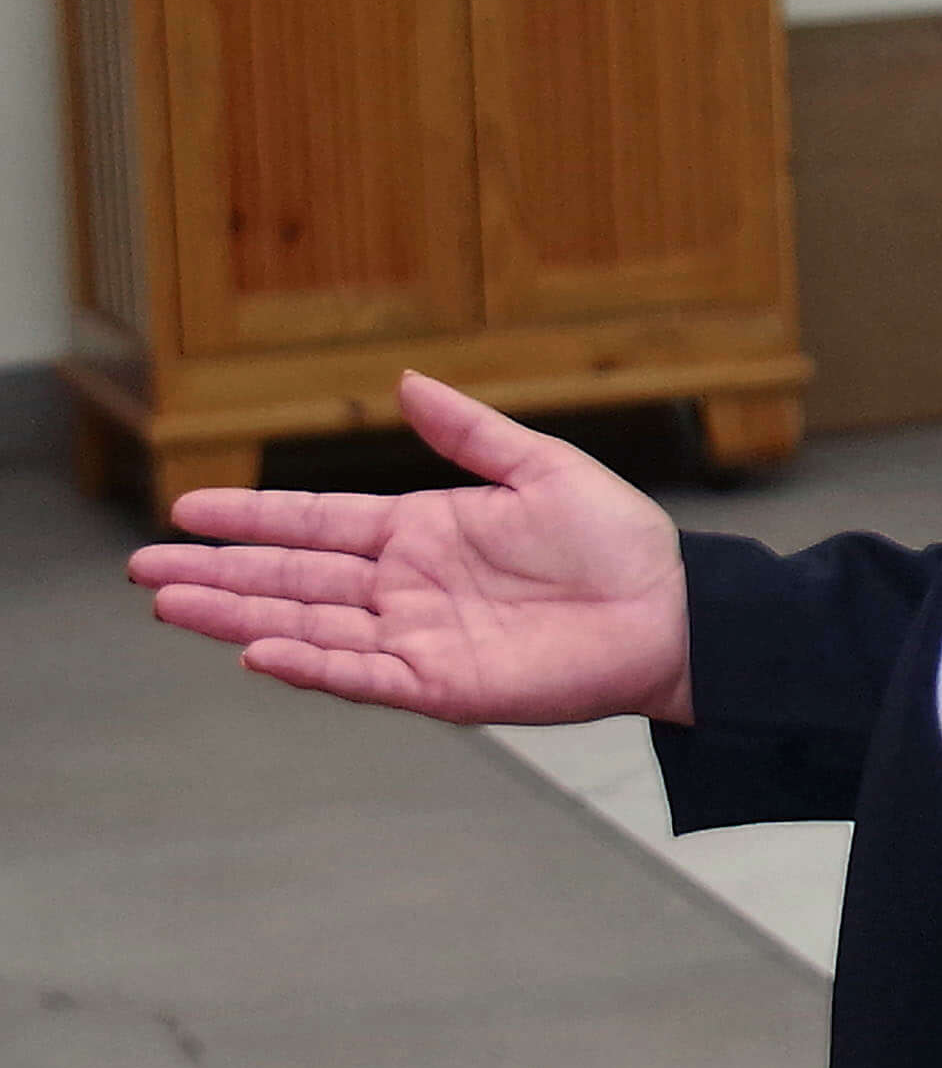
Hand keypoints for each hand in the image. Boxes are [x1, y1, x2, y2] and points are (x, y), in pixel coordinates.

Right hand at [136, 372, 693, 724]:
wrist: (673, 611)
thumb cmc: (617, 541)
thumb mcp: (541, 469)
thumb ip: (469, 432)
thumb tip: (405, 382)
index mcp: (422, 532)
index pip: (317, 522)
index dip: (253, 517)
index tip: (186, 508)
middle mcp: (406, 587)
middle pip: (293, 577)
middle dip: (218, 572)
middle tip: (143, 565)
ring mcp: (418, 639)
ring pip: (308, 625)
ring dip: (239, 616)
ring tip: (170, 601)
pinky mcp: (442, 686)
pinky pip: (362, 675)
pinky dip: (310, 663)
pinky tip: (257, 649)